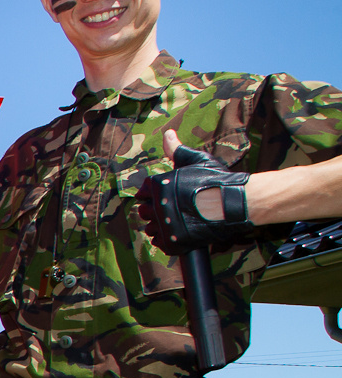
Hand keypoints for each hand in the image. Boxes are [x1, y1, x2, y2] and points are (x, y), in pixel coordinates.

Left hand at [139, 130, 251, 252]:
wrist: (235, 202)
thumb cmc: (217, 180)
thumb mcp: (196, 160)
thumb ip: (176, 150)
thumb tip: (167, 134)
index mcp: (159, 185)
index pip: (142, 193)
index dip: (150, 195)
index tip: (162, 196)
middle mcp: (158, 205)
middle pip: (144, 211)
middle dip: (154, 210)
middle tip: (169, 209)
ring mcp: (165, 224)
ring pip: (150, 228)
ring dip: (159, 226)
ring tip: (174, 221)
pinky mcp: (173, 239)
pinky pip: (159, 243)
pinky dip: (165, 239)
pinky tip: (176, 233)